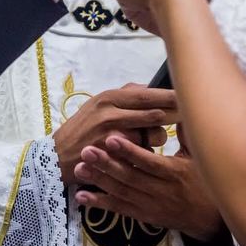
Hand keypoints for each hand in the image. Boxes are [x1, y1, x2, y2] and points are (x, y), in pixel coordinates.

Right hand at [52, 84, 178, 184]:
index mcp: (108, 98)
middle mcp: (111, 113)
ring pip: (153, 136)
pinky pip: (143, 155)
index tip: (188, 95)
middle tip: (184, 117)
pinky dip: (144, 155)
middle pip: (155, 114)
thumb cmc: (82, 129)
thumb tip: (150, 88)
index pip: (146, 94)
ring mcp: (113, 136)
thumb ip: (123, 96)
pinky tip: (134, 156)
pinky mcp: (116, 157)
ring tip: (144, 140)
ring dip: (157, 139)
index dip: (169, 95)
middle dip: (172, 117)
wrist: (58, 156)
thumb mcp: (97, 105)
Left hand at [75, 135, 222, 240]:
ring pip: (121, 193)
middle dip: (106, 164)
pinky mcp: (144, 216)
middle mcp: (161, 191)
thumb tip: (179, 107)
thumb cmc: (204, 182)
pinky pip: (120, 210)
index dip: (129, 151)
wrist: (209, 219)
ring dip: (99, 181)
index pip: (149, 162)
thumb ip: (186, 134)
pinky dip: (100, 204)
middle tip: (85, 150)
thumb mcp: (200, 158)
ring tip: (79, 169)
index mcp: (175, 173)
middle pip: (130, 177)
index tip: (111, 138)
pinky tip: (82, 196)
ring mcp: (151, 205)